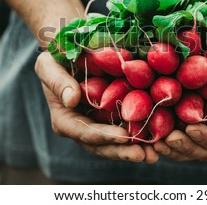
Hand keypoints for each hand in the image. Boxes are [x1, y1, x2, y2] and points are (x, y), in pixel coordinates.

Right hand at [34, 51, 158, 163]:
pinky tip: (158, 139)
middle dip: (122, 151)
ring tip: (154, 154)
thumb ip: (57, 82)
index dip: (103, 136)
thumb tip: (71, 99)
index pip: (83, 132)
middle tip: (144, 155)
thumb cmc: (56, 57)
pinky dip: (141, 136)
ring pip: (115, 143)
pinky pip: (127, 129)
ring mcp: (98, 125)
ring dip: (134, 150)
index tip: (124, 136)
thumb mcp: (49, 65)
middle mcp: (81, 127)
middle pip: (102, 145)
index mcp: (65, 119)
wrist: (71, 51)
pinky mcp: (113, 118)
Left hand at [154, 75, 206, 160]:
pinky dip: (163, 133)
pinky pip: (176, 132)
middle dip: (185, 147)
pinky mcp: (187, 119)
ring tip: (156, 141)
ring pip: (187, 147)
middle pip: (203, 150)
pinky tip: (149, 130)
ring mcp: (204, 128)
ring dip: (171, 147)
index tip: (191, 128)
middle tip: (168, 139)